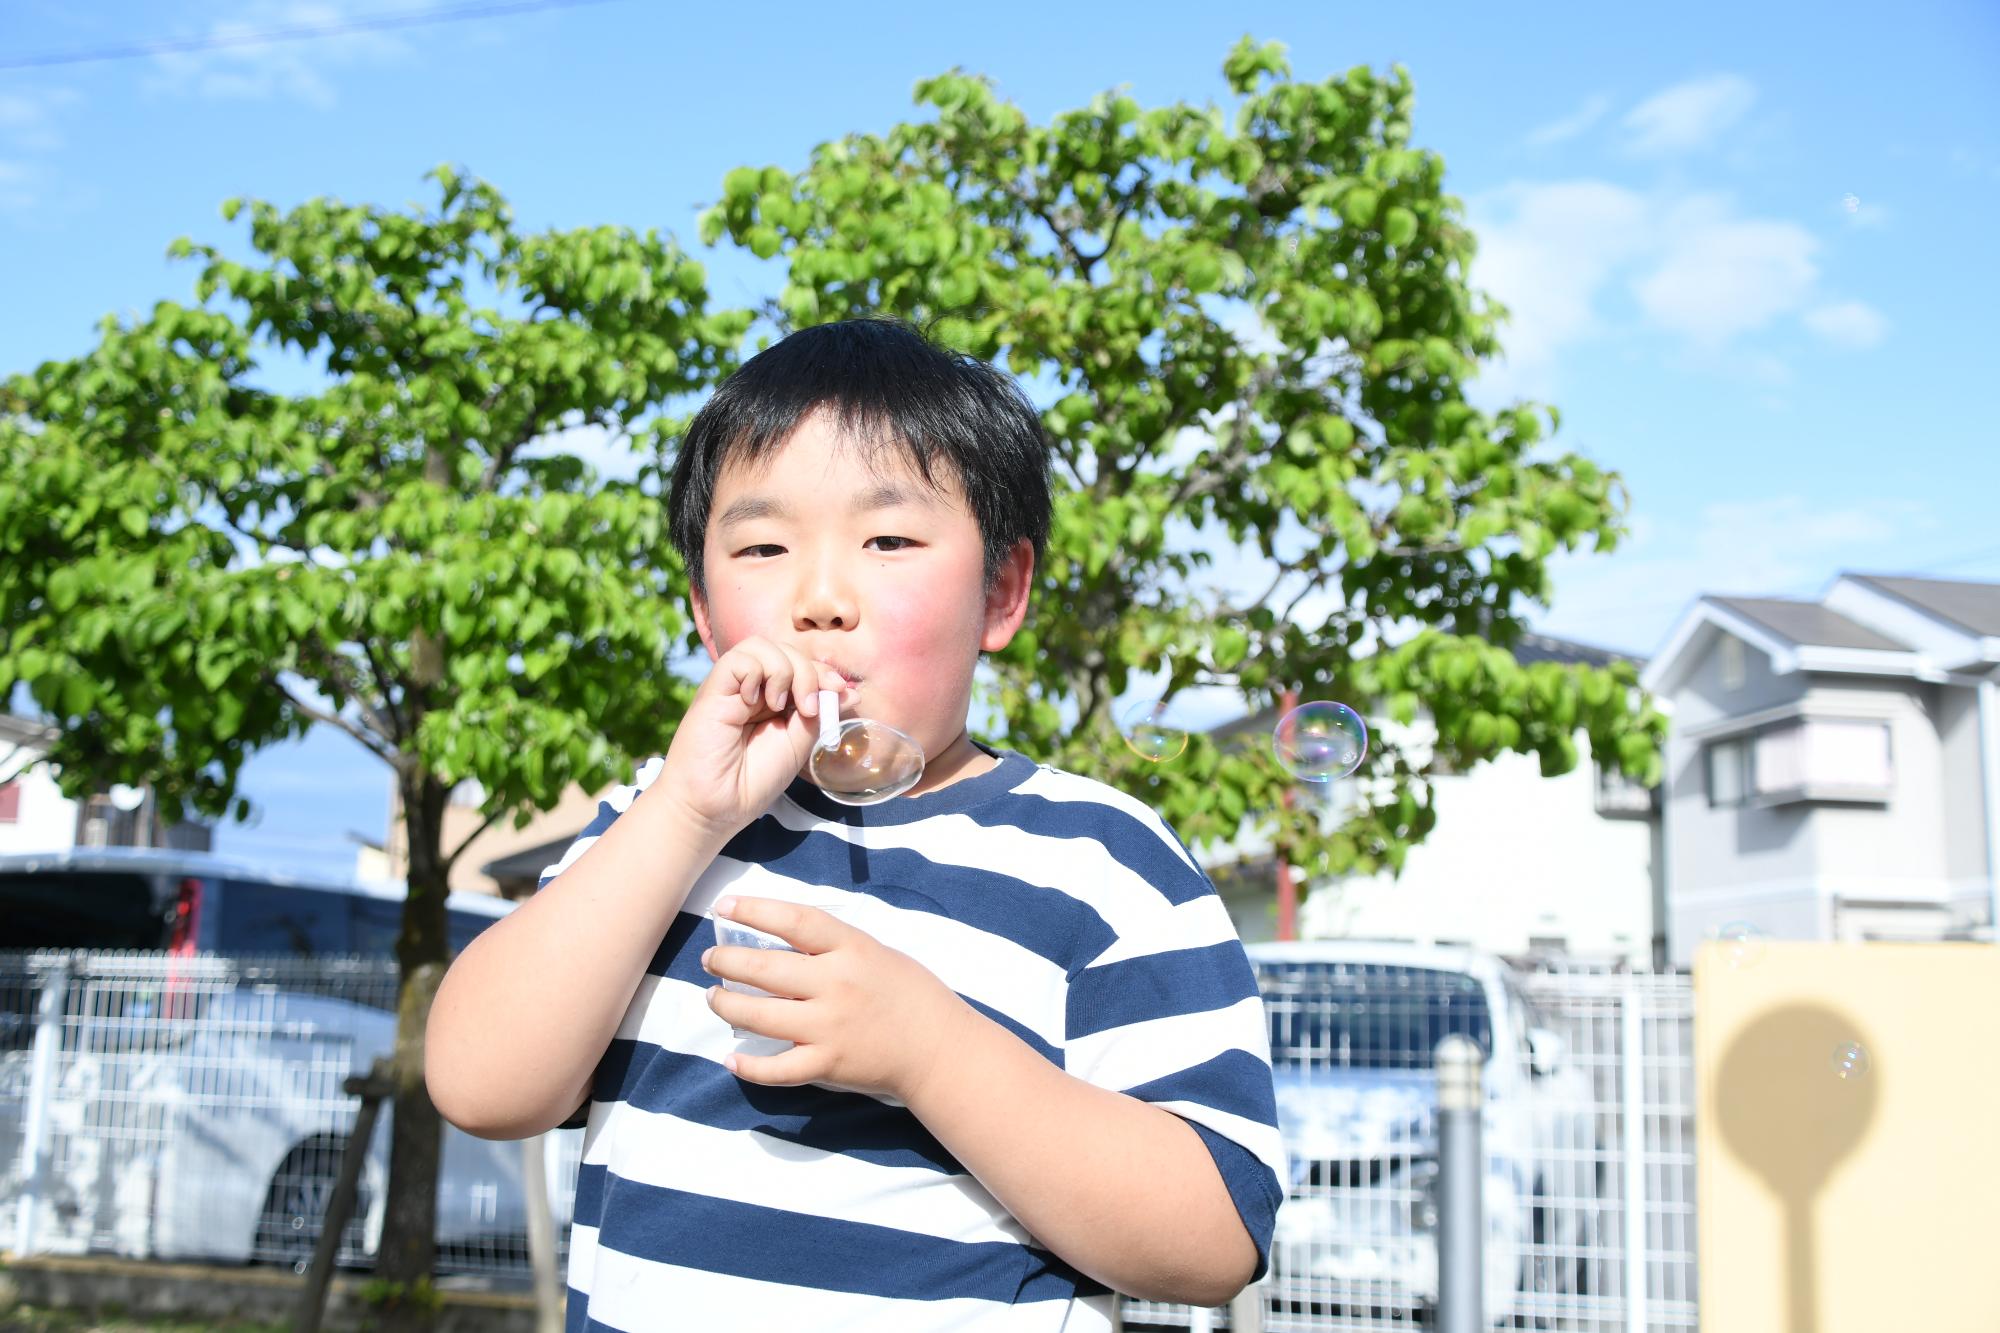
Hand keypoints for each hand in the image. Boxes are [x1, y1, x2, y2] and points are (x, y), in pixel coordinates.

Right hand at [654, 636, 852, 836]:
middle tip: (809, 709)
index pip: (801, 666)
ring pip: (762, 646)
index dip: (822, 672)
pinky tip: (753, 701)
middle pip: (786, 651)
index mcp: (772, 700)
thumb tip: (850, 691)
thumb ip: (818, 714)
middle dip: (809, 672)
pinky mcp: (713, 690)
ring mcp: (732, 688)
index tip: (841, 691)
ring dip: (784, 670)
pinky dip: (755, 672)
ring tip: (780, 706)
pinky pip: (738, 658)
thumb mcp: (798, 744)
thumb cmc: (753, 780)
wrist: (715, 806)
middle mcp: (752, 689)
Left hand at [700, 895, 972, 1100]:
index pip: (794, 921)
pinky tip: (731, 1060)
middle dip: (727, 962)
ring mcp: (829, 1027)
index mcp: (852, 949)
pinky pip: (777, 1069)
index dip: (754, 910)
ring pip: (760, 1016)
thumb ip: (833, 947)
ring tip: (714, 998)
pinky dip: (749, 1067)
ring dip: (727, 1006)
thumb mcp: (876, 953)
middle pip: (765, 969)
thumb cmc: (910, 994)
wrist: (939, 1049)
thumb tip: (782, 937)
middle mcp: (836, 985)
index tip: (725, 907)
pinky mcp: (827, 1064)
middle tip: (710, 959)